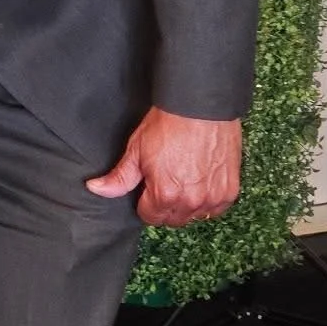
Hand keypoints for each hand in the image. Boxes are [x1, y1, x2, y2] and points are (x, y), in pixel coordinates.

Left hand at [87, 107, 241, 225]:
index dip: (145, 201)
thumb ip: (119, 177)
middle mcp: (191, 201)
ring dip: (187, 205)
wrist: (200, 106)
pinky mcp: (230, 190)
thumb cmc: (169, 124)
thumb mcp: (136, 149)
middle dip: (165, 205)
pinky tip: (200, 181)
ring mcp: (213, 197)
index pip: (150, 217)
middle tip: (165, 181)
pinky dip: (208, 200)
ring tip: (183, 179)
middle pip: (172, 219)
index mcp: (165, 195)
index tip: (148, 187)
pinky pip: (216, 209)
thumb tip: (96, 189)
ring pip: (194, 216)